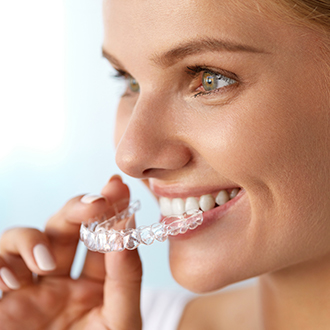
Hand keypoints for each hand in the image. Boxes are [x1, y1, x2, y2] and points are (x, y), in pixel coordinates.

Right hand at [0, 176, 142, 329]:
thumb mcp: (120, 324)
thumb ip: (126, 279)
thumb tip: (126, 229)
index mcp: (92, 285)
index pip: (101, 237)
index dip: (111, 209)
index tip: (118, 185)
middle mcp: (58, 281)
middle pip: (64, 227)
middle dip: (78, 208)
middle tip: (95, 204)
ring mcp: (25, 290)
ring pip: (22, 238)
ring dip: (32, 241)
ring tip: (45, 267)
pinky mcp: (0, 300)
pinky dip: (1, 265)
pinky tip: (13, 284)